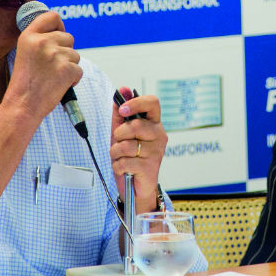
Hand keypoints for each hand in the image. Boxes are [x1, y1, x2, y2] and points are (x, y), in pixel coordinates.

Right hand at [5, 10, 81, 122]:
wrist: (22, 105)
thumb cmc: (24, 82)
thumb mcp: (24, 53)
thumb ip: (40, 40)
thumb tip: (61, 34)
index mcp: (29, 36)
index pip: (52, 16)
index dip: (59, 25)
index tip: (58, 34)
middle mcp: (42, 42)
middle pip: (68, 37)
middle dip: (65, 52)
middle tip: (51, 67)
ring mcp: (55, 55)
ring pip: (75, 55)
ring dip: (69, 66)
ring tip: (53, 77)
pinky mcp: (67, 69)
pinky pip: (79, 70)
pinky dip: (73, 79)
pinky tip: (59, 85)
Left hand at [110, 86, 167, 213]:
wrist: (135, 186)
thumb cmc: (129, 157)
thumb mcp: (121, 133)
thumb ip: (121, 113)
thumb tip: (123, 89)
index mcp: (153, 123)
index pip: (152, 102)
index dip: (136, 102)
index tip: (122, 110)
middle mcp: (159, 135)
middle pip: (135, 125)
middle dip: (119, 135)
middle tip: (119, 143)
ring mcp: (156, 151)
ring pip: (127, 145)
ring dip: (116, 153)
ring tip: (121, 158)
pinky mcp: (150, 167)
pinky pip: (125, 161)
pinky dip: (118, 166)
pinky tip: (125, 169)